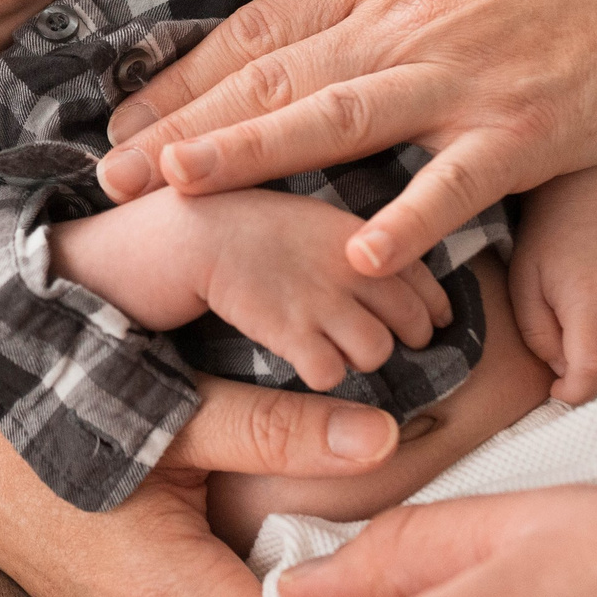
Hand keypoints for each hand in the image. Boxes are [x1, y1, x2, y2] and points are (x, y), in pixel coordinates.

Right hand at [50, 187, 452, 389]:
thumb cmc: (220, 222)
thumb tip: (372, 274)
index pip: (422, 273)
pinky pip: (330, 370)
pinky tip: (292, 363)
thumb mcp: (290, 219)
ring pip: (376, 349)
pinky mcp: (285, 324)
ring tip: (324, 355)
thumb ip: (334, 244)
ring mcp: (318, 290)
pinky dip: (317, 377)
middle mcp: (346, 257)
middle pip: (412, 318)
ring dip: (354, 362)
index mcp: (349, 227)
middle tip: (367, 349)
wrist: (169, 228)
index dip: (427, 308)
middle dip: (397, 341)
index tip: (422, 326)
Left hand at [96, 0, 596, 275]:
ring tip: (180, 186)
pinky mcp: (528, 131)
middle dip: (184, 128)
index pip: (261, 28)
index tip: (119, 112)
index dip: (183, 73)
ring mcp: (468, 77)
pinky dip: (410, 219)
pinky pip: (458, 183)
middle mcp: (412, 20)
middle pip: (277, 79)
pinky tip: (358, 256)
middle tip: (106, 173)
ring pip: (341, 120)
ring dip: (256, 155)